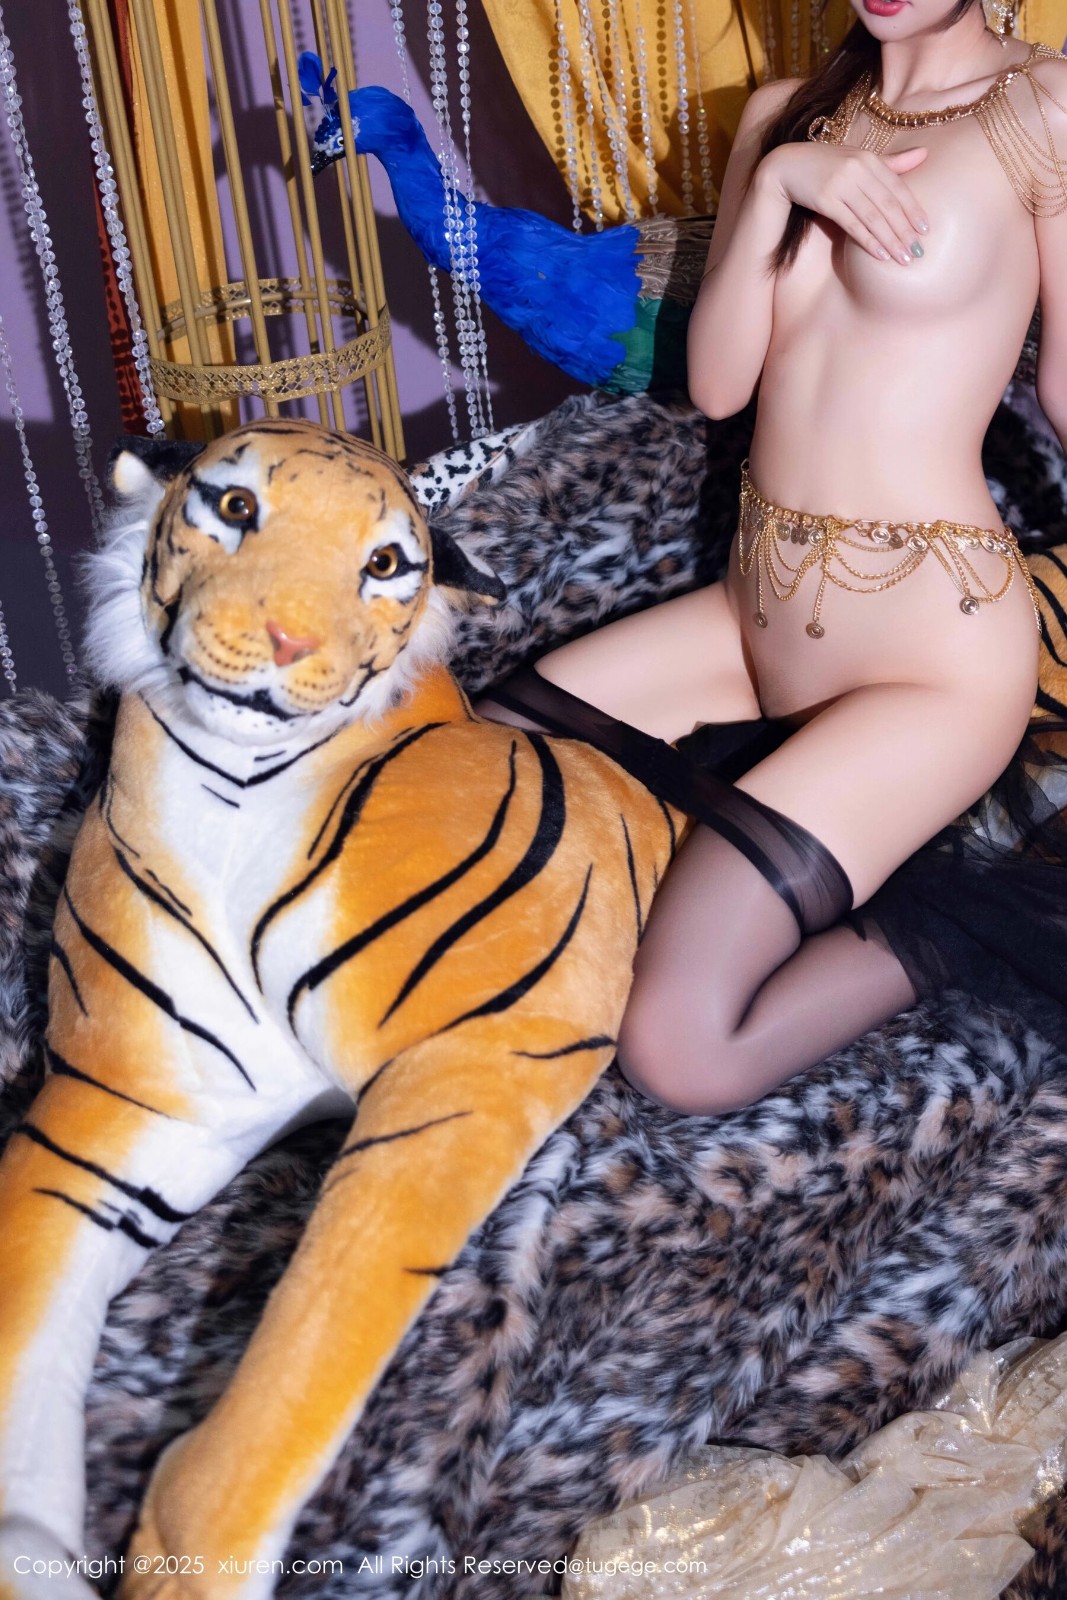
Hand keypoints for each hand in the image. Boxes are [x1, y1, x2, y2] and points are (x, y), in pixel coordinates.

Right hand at [758, 142, 929, 264]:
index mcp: (869, 159)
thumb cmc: (826, 164)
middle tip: (917, 251)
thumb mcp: (858, 158)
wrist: (786, 166)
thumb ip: (890, 163)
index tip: (925, 230)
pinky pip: (852, 224)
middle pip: (887, 205)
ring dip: (889, 240)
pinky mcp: (825, 200)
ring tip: (902, 258)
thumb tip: (924, 155)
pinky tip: (880, 255)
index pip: (897, 187)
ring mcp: (841, 185)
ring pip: (872, 217)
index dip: (913, 209)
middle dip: (904, 230)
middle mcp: (858, 170)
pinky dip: (868, 241)